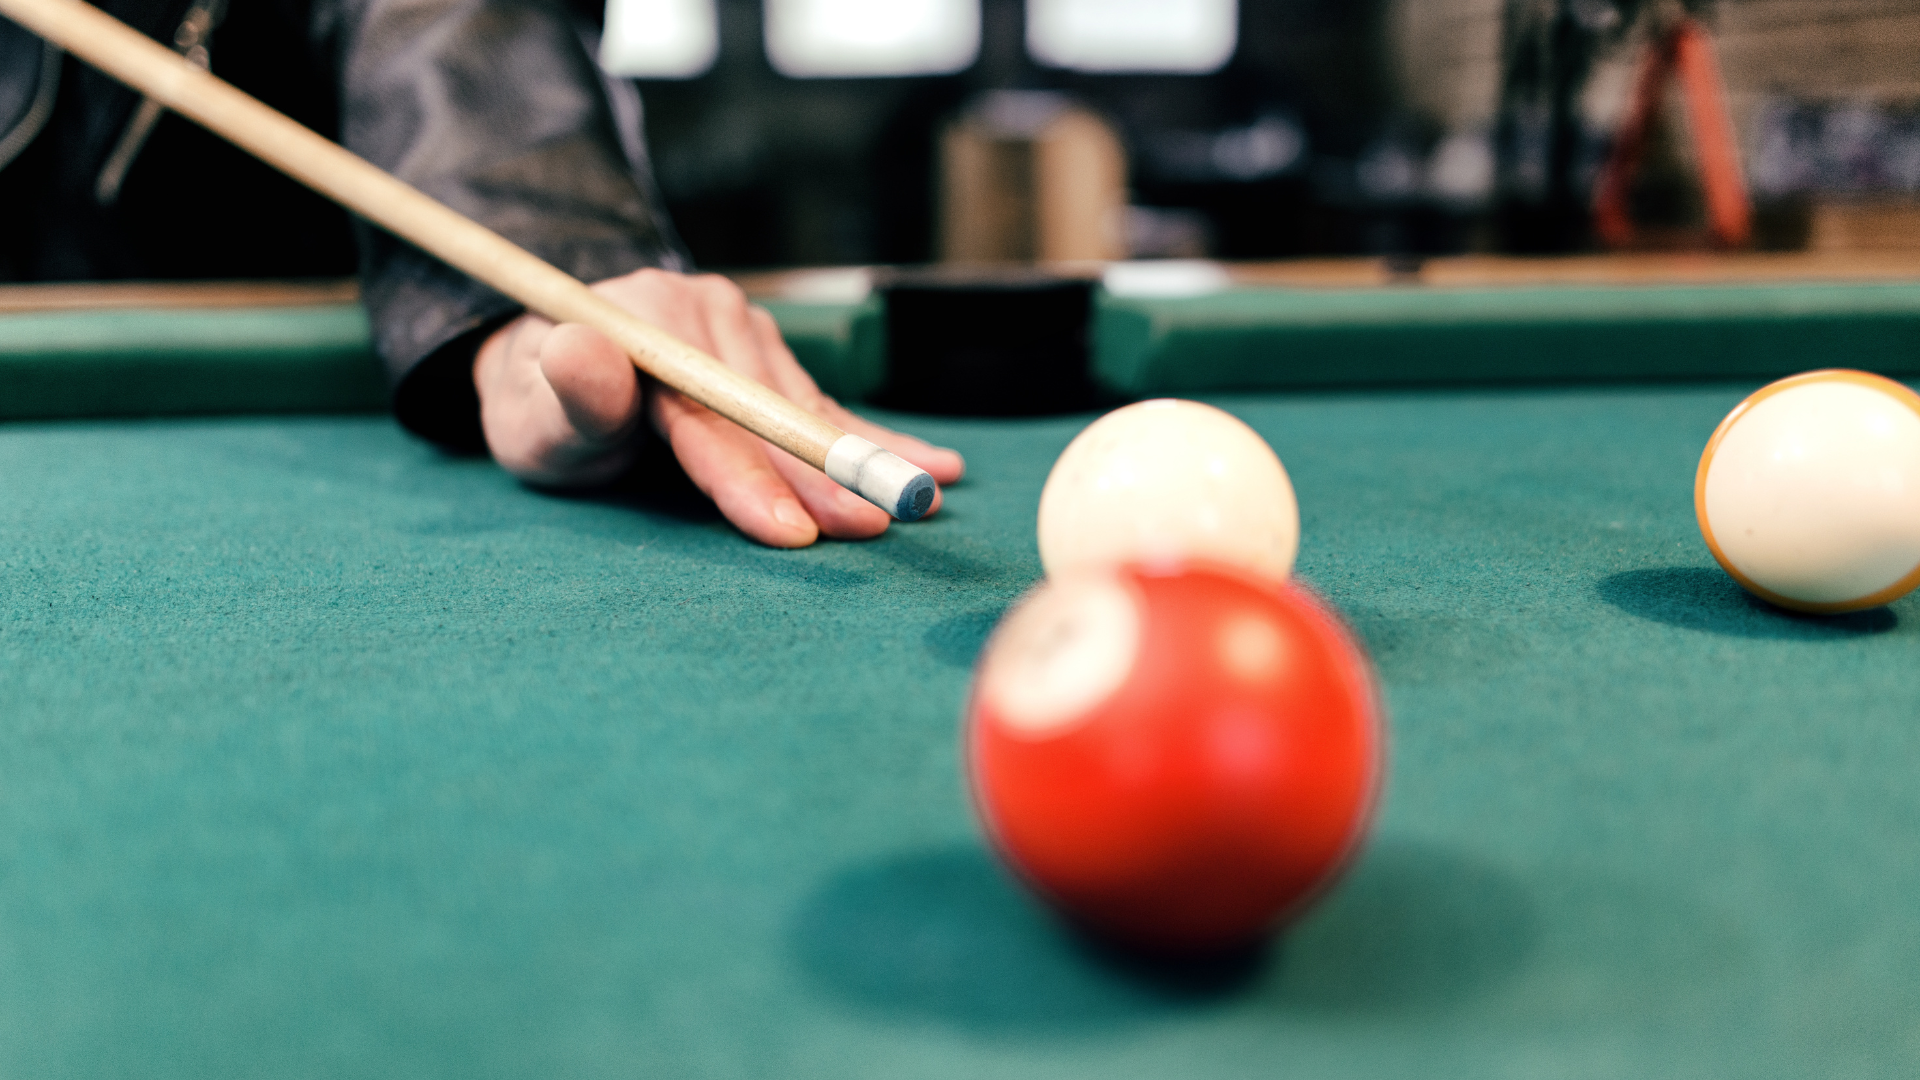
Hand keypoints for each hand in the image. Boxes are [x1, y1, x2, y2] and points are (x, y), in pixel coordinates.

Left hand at [472, 268, 965, 546]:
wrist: (546, 373)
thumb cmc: (539, 411)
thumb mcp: (527, 418)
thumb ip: (563, 397)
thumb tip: (583, 351)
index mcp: (643, 317)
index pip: (706, 413)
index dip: (749, 476)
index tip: (792, 532)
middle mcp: (700, 308)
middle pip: (768, 413)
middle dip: (823, 477)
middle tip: (875, 528)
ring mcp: (739, 324)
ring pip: (803, 408)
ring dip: (861, 459)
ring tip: (923, 499)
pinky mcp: (764, 346)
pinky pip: (820, 399)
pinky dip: (873, 435)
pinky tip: (936, 462)